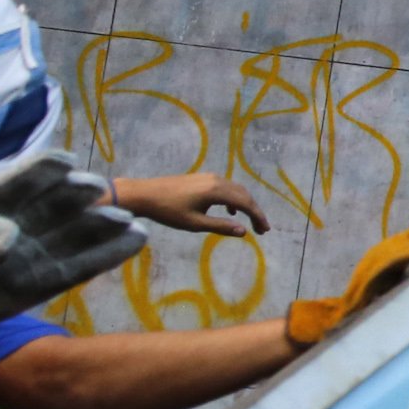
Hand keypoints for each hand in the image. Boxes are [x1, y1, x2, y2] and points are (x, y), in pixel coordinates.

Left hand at [0, 155, 143, 364]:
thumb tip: (11, 238)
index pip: (19, 180)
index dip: (42, 170)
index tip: (65, 164)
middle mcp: (15, 223)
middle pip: (54, 205)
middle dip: (79, 198)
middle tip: (102, 195)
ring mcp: (30, 253)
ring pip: (73, 236)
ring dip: (102, 229)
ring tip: (132, 225)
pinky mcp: (40, 283)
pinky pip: (78, 267)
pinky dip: (105, 257)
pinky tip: (133, 243)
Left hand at [111, 172, 270, 237]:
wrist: (144, 194)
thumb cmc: (168, 212)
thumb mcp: (195, 223)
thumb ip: (221, 227)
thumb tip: (243, 232)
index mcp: (216, 190)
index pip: (245, 203)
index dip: (257, 216)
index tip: (264, 230)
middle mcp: (216, 180)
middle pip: (243, 194)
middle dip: (254, 211)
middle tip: (261, 229)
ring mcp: (209, 177)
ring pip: (235, 189)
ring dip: (245, 205)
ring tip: (249, 221)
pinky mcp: (202, 178)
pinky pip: (225, 187)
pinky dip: (233, 199)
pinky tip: (230, 211)